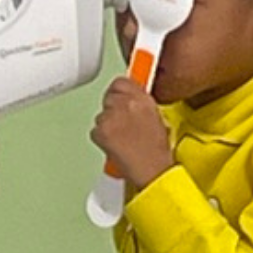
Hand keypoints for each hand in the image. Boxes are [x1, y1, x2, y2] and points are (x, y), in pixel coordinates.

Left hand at [89, 74, 182, 188]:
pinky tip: (115, 145)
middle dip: (113, 107)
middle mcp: (125, 104)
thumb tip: (130, 100)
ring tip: (121, 137)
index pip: (121, 82)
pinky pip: (95, 130)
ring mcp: (110, 117)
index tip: (121, 97)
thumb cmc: (157, 151)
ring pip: (101, 114)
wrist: (152, 170)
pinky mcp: (100, 132)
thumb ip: (141, 103)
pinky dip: (102, 137)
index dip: (120, 91)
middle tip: (121, 122)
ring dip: (107, 123)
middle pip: (109, 96)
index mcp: (142, 99)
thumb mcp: (157, 118)